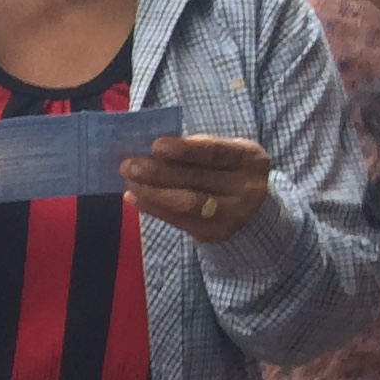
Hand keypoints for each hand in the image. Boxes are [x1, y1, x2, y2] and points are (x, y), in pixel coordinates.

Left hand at [120, 135, 271, 244]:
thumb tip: (150, 149)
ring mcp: (234, 214)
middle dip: (158, 172)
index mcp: (250, 158)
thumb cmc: (225, 171)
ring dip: (151, 191)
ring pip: (186, 203)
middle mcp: (248, 187)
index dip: (185, 149)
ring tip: (129, 181)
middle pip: (197, 179)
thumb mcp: (222, 154)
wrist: (251, 208)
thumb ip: (194, 149)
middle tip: (129, 165)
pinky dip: (152, 207)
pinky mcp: (215, 233)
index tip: (155, 146)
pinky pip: (178, 220)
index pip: (215, 152)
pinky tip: (134, 197)